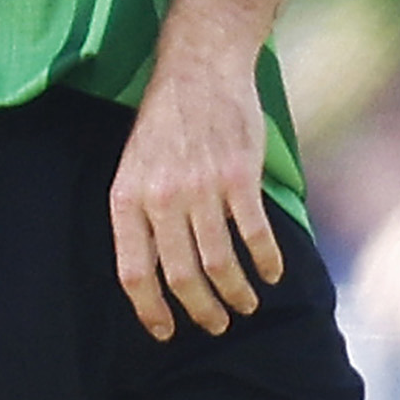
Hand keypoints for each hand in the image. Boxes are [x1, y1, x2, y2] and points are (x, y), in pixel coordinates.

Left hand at [110, 44, 285, 341]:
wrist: (201, 67)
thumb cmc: (166, 120)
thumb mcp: (134, 166)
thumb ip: (140, 215)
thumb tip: (154, 272)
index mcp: (127, 198)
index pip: (134, 273)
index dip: (150, 311)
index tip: (166, 332)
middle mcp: (161, 198)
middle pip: (181, 276)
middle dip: (202, 310)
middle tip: (216, 324)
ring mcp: (202, 187)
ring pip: (219, 262)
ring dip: (236, 293)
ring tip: (246, 305)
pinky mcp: (240, 175)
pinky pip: (254, 233)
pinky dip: (266, 260)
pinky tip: (272, 272)